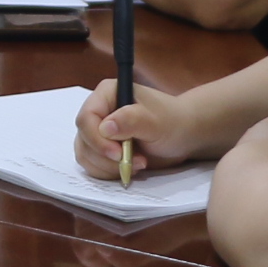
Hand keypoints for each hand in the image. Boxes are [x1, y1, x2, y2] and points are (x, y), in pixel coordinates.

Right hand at [75, 78, 200, 174]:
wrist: (182, 135)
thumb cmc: (172, 122)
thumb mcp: (155, 120)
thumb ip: (131, 120)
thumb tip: (105, 127)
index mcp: (107, 94)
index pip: (86, 118)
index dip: (97, 139)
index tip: (118, 154)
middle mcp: (98, 111)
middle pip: (84, 139)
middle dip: (107, 157)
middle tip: (137, 161)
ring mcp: (97, 131)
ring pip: (86, 155)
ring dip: (109, 166)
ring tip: (138, 163)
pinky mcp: (101, 149)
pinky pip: (93, 165)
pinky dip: (109, 172)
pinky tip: (130, 167)